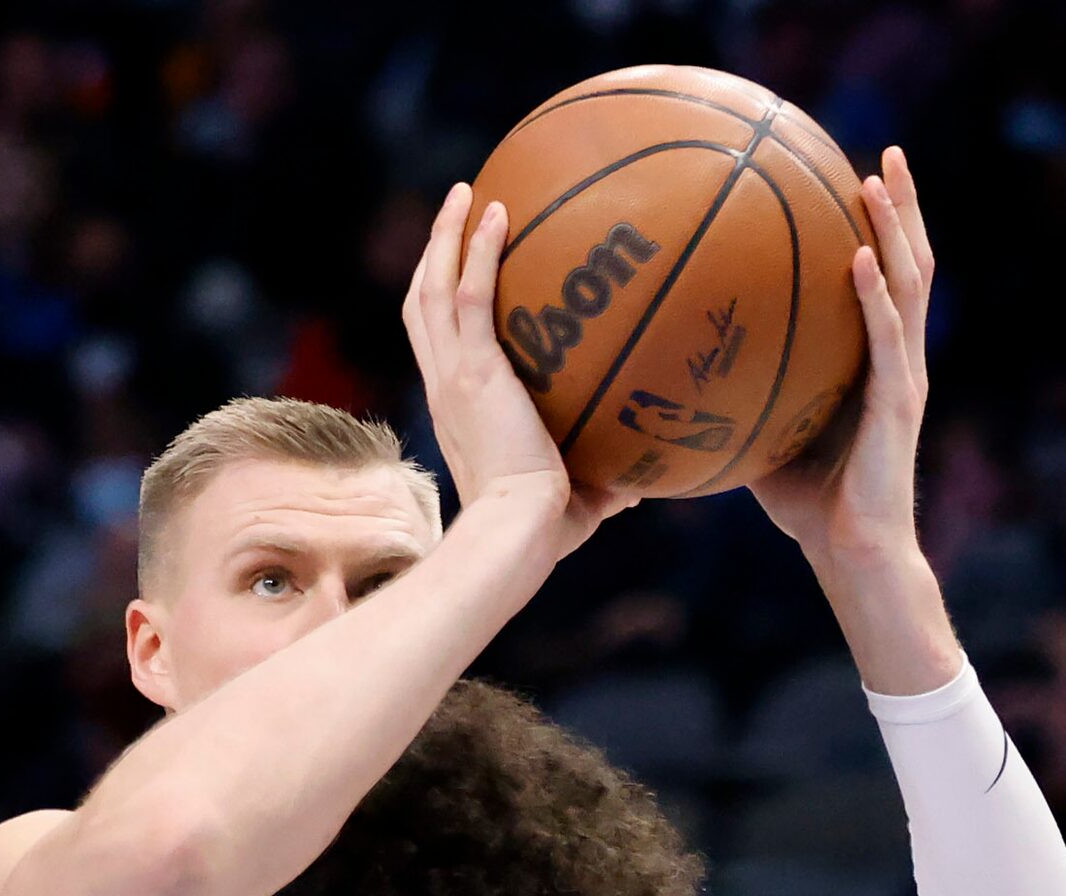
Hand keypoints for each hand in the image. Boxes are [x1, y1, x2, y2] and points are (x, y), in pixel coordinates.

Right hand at [404, 182, 633, 558]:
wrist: (519, 532)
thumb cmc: (544, 530)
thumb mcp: (575, 501)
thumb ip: (604, 485)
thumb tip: (643, 485)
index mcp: (457, 412)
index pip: (438, 347)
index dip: (441, 307)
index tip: (456, 276)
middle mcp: (445, 387)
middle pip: (422, 305)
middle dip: (434, 255)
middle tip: (454, 213)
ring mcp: (454, 376)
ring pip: (432, 290)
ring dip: (445, 237)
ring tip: (465, 192)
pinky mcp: (472, 372)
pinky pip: (469, 295)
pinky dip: (477, 250)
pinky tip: (496, 210)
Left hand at [746, 145, 933, 569]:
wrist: (853, 554)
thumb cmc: (810, 508)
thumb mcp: (764, 441)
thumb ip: (741, 402)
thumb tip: (677, 383)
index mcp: (874, 364)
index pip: (884, 282)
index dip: (879, 232)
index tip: (857, 180)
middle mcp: (899, 361)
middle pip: (910, 265)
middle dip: (901, 207)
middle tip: (884, 154)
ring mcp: (904, 379)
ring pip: (911, 285)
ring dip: (895, 229)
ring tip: (875, 179)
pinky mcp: (899, 404)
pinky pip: (888, 339)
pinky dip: (875, 295)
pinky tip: (857, 259)